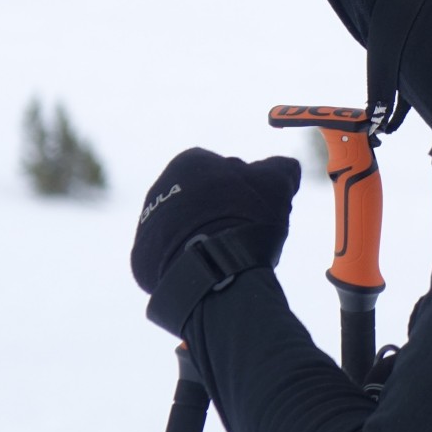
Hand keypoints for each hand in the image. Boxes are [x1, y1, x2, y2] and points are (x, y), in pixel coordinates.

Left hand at [130, 148, 301, 295]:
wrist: (212, 268)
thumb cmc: (246, 217)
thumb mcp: (276, 183)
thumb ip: (281, 168)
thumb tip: (287, 167)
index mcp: (190, 162)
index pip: (222, 169)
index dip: (244, 188)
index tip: (257, 208)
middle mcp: (162, 187)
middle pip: (200, 198)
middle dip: (221, 212)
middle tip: (244, 233)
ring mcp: (148, 224)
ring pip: (184, 227)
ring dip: (203, 237)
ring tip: (227, 255)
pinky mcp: (143, 259)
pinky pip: (171, 257)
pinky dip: (188, 262)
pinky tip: (208, 270)